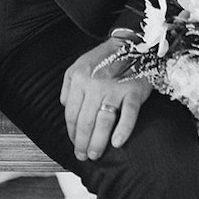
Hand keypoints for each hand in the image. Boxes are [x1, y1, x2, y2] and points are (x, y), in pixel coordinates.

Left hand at [60, 38, 151, 160]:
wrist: (133, 43)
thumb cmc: (105, 57)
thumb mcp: (79, 64)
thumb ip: (68, 85)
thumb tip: (65, 106)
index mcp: (79, 78)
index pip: (72, 114)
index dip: (72, 132)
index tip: (74, 143)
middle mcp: (95, 84)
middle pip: (85, 121)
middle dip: (82, 143)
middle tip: (83, 155)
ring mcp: (115, 88)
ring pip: (103, 122)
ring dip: (98, 142)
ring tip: (95, 153)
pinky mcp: (133, 91)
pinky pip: (128, 115)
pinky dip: (123, 130)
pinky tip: (117, 143)